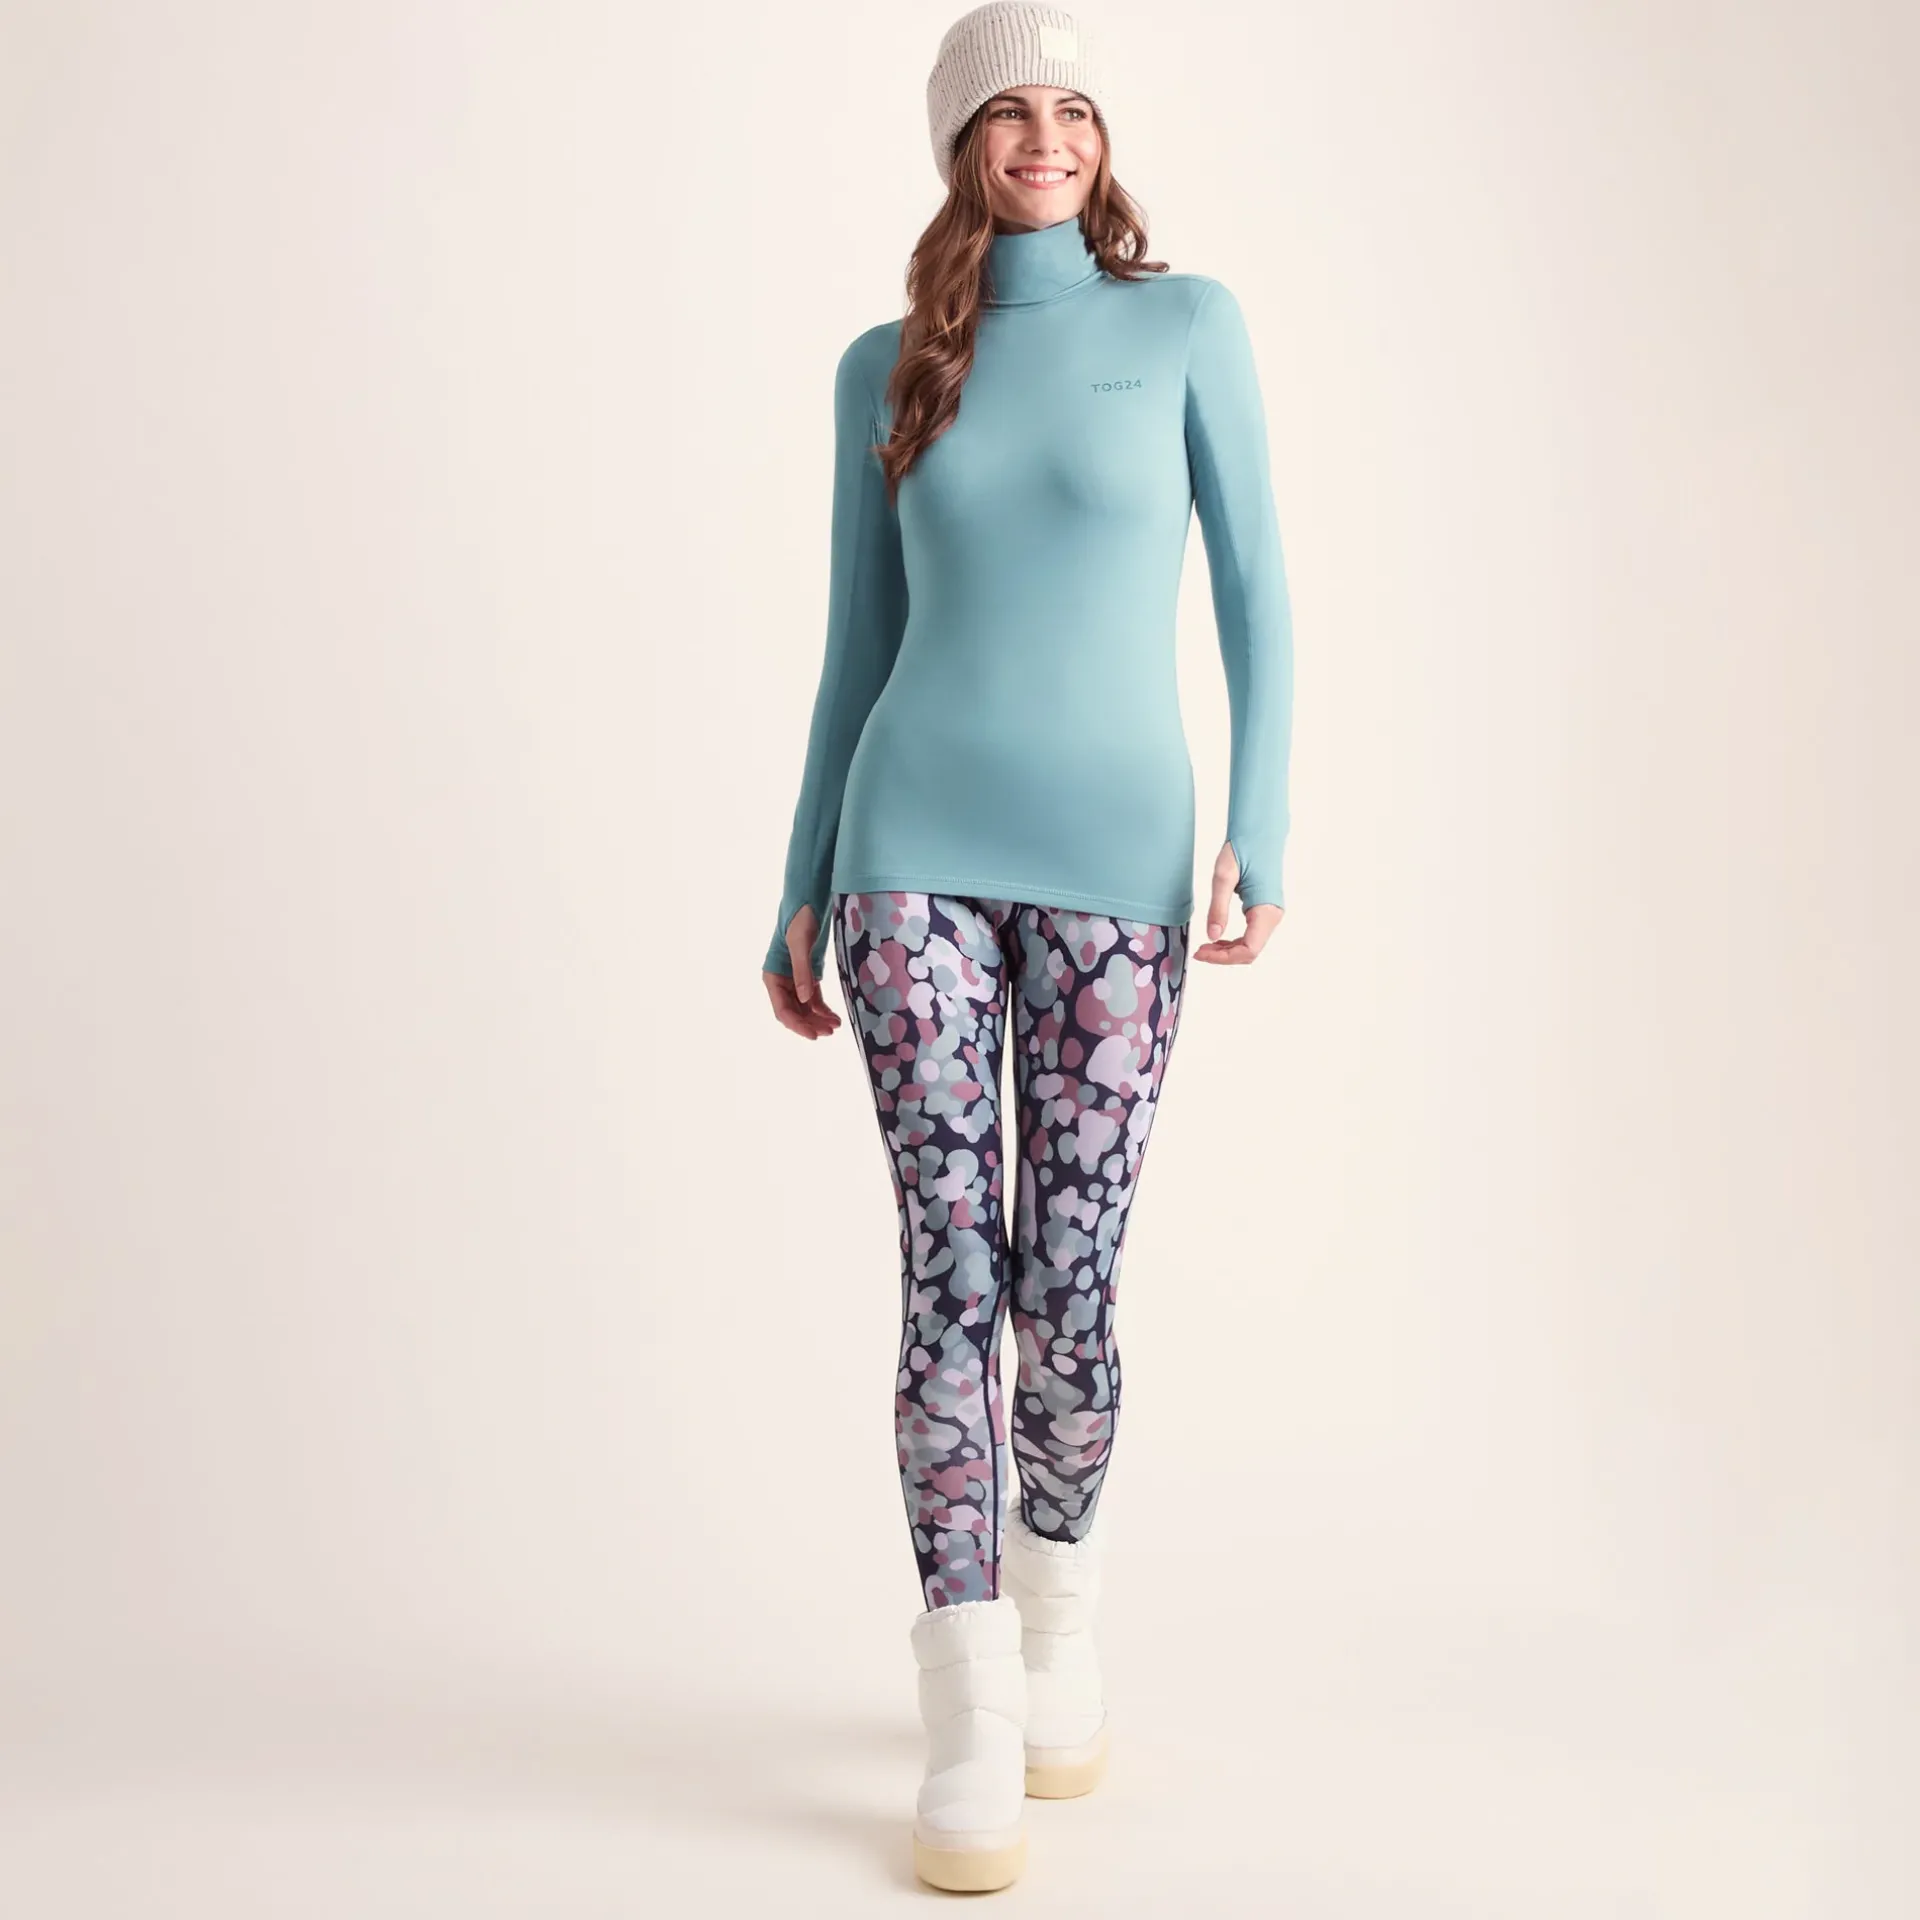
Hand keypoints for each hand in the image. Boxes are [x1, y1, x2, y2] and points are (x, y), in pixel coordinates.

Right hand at [763, 905, 842, 1037]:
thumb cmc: (800, 920)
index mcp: (773, 977)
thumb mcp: (801, 944)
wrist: (808, 903)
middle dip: (810, 1024)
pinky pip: (813, 999)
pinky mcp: (807, 976)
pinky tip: (834, 1018)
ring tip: (834, 1027)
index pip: (783, 1010)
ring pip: (804, 1009)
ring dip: (818, 1020)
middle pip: (794, 1013)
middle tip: (829, 1032)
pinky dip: (823, 1010)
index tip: (813, 1035)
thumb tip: (804, 999)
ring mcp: (794, 981)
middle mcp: (781, 982)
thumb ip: (803, 972)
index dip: (797, 1025)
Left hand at [1193, 842, 1283, 964]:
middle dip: (1224, 956)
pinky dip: (1233, 941)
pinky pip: (1251, 935)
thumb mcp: (1223, 877)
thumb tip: (1212, 936)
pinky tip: (1218, 936)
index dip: (1224, 958)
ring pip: (1250, 945)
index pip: (1249, 949)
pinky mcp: (1264, 911)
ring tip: (1205, 946)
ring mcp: (1270, 914)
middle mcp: (1273, 916)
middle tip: (1199, 950)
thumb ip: (1218, 907)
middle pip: (1250, 951)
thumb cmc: (1243, 848)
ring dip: (1228, 951)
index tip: (1201, 952)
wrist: (1259, 833)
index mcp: (1266, 910)